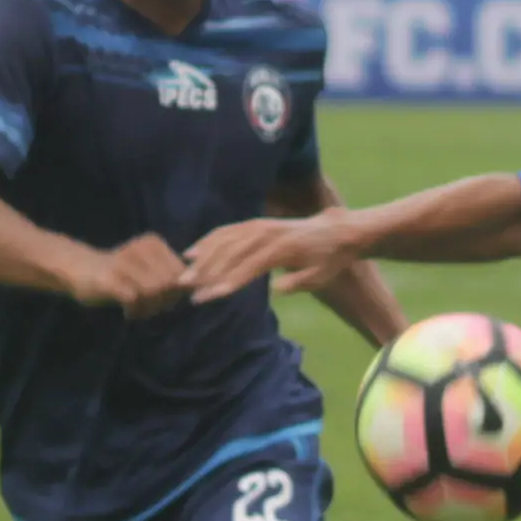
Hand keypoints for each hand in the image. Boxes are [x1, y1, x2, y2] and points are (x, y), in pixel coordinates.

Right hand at [70, 232, 194, 317]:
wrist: (80, 270)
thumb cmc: (121, 274)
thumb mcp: (149, 270)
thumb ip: (173, 278)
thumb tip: (199, 288)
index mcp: (153, 243)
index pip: (181, 274)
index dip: (177, 293)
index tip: (163, 300)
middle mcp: (140, 248)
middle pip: (170, 284)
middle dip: (164, 302)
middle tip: (149, 308)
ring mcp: (123, 261)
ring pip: (154, 291)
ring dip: (149, 309)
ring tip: (138, 310)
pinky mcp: (109, 278)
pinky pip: (134, 300)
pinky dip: (134, 311)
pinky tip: (128, 312)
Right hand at [187, 212, 362, 304]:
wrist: (336, 232)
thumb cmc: (328, 260)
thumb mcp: (321, 275)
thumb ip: (299, 282)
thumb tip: (277, 289)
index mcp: (283, 248)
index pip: (250, 267)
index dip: (229, 281)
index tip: (211, 296)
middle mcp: (267, 234)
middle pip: (231, 253)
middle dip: (207, 271)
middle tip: (187, 288)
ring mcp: (259, 226)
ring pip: (224, 241)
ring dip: (202, 257)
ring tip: (184, 275)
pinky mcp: (254, 224)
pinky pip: (226, 231)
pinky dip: (208, 241)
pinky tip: (191, 252)